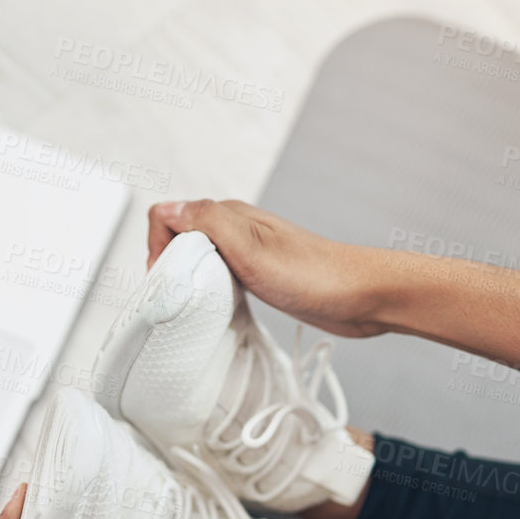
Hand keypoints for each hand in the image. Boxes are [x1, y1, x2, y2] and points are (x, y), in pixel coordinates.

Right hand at [146, 199, 397, 337]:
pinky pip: (217, 277)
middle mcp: (235, 230)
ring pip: (196, 258)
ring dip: (187, 279)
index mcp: (228, 216)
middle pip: (178, 238)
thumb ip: (208, 222)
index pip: (168, 216)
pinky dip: (208, 291)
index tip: (167, 277)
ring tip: (196, 304)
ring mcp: (247, 252)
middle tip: (179, 296)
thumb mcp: (251, 247)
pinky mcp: (258, 275)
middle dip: (168, 265)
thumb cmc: (315, 275)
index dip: (157, 246)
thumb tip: (169, 210)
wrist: (361, 297)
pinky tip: (220, 308)